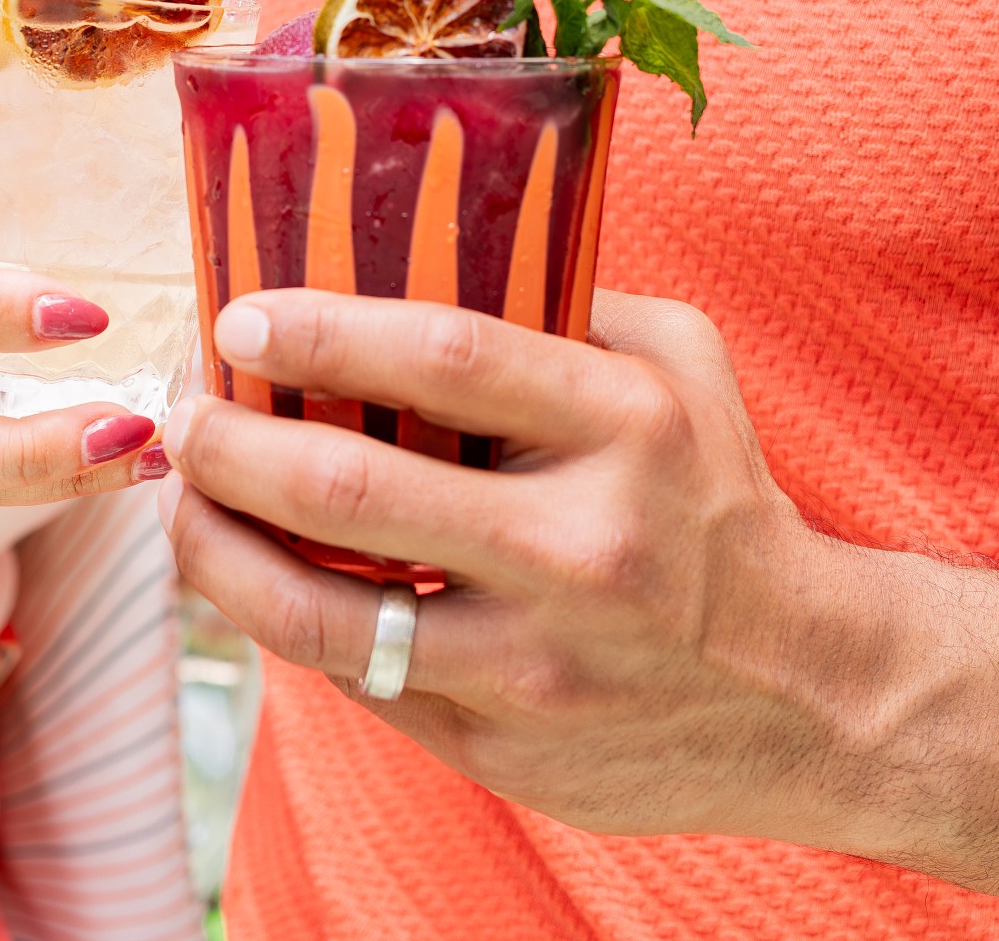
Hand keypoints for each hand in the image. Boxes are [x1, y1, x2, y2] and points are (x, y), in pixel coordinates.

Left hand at [158, 288, 888, 847]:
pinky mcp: (505, 749)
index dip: (321, 330)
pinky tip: (251, 575)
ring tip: (182, 502)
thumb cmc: (717, 495)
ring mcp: (539, 665)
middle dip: (232, 447)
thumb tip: (416, 248)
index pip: (443, 359)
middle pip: (352, 495)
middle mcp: (581, 548)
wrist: (816, 692)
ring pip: (322, 617)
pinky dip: (283, 622)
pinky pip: (355, 680)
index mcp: (627, 426)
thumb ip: (566, 300)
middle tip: (183, 414)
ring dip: (217, 553)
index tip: (238, 319)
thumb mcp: (680, 364)